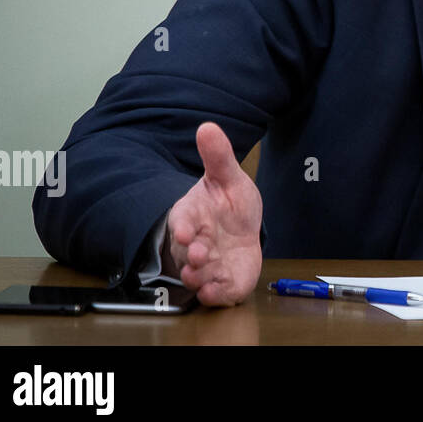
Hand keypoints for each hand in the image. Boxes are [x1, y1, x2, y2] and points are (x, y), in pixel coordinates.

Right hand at [163, 122, 262, 306]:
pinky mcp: (222, 282)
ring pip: (197, 275)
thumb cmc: (229, 205)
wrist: (241, 231)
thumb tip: (207, 126)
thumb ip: (218, 156)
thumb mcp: (228, 178)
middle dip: (192, 253)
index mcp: (194, 215)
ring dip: (199, 276)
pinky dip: (215, 294)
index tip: (184, 229)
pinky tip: (216, 292)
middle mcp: (196, 242)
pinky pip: (215, 293)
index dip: (181, 225)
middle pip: (187, 251)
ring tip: (203, 274)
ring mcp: (208, 264)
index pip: (182, 219)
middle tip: (199, 253)